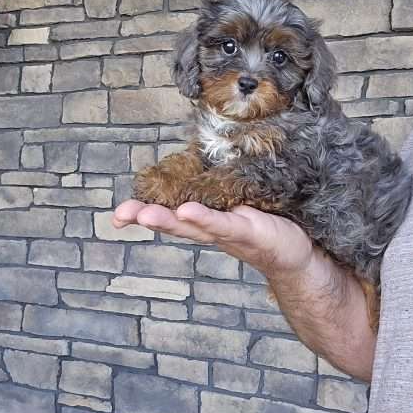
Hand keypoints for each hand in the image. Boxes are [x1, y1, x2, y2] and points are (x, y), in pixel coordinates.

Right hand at [113, 200, 313, 275]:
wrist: (295, 250)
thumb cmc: (263, 222)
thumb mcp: (233, 204)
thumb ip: (214, 190)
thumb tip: (198, 162)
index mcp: (202, 218)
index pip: (167, 212)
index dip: (141, 212)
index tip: (117, 215)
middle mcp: (209, 228)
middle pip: (173, 223)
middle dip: (146, 217)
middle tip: (122, 214)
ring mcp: (227, 231)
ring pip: (194, 226)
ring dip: (168, 221)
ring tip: (145, 215)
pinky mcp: (249, 231)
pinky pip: (225, 224)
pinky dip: (205, 219)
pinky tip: (188, 212)